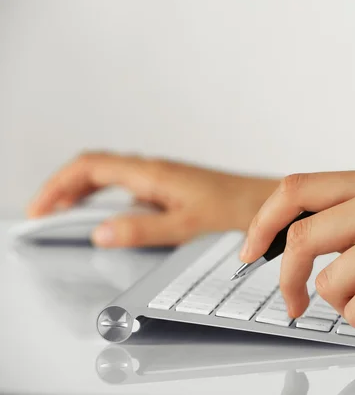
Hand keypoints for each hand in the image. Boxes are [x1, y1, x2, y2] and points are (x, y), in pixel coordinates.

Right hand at [29, 151, 276, 246]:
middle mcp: (155, 171)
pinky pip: (130, 188)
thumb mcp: (186, 225)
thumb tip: (100, 232)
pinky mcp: (174, 188)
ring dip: (85, 193)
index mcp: (152, 174)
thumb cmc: (237, 209)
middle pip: (96, 169)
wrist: (270, 202)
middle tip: (45, 215)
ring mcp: (164, 178)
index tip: (40, 209)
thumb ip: (143, 229)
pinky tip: (112, 219)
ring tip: (68, 216)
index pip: (90, 167)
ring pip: (112, 177)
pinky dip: (109, 200)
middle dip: (65, 188)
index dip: (59, 184)